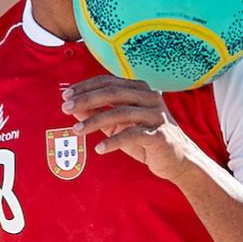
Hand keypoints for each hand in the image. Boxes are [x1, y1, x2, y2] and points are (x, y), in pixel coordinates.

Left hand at [61, 75, 195, 181]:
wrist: (176, 160)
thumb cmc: (145, 140)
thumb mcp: (118, 125)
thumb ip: (99, 114)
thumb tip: (74, 107)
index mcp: (140, 89)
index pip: (108, 81)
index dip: (85, 87)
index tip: (66, 96)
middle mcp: (149, 97)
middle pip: (112, 93)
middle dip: (86, 100)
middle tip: (65, 108)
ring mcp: (156, 114)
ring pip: (120, 113)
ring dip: (94, 121)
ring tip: (77, 131)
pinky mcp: (159, 134)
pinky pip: (132, 134)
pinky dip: (113, 141)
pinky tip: (99, 148)